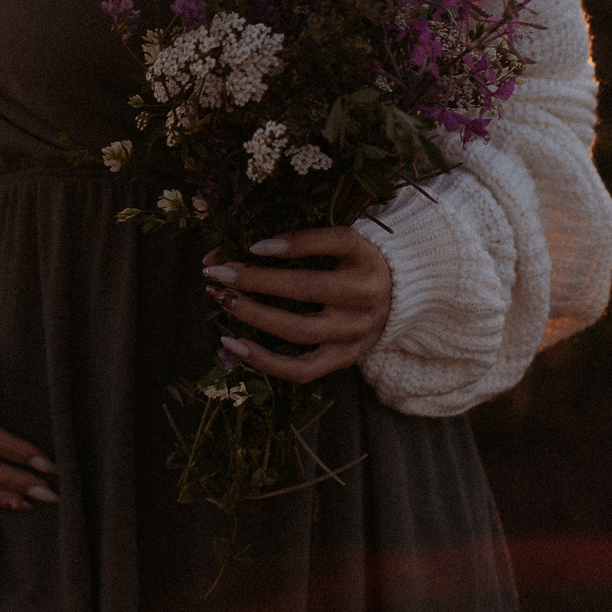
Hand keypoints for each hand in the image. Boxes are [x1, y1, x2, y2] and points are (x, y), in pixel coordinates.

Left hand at [202, 225, 393, 380]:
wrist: (393, 300)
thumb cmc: (348, 264)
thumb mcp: (333, 245)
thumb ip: (287, 242)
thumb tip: (217, 253)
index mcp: (364, 257)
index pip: (335, 242)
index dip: (296, 243)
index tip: (254, 245)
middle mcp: (363, 296)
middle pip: (307, 289)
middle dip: (256, 280)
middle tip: (218, 272)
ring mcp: (353, 333)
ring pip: (299, 330)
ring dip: (254, 315)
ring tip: (222, 300)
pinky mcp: (342, 359)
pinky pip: (301, 370)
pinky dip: (264, 360)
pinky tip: (232, 343)